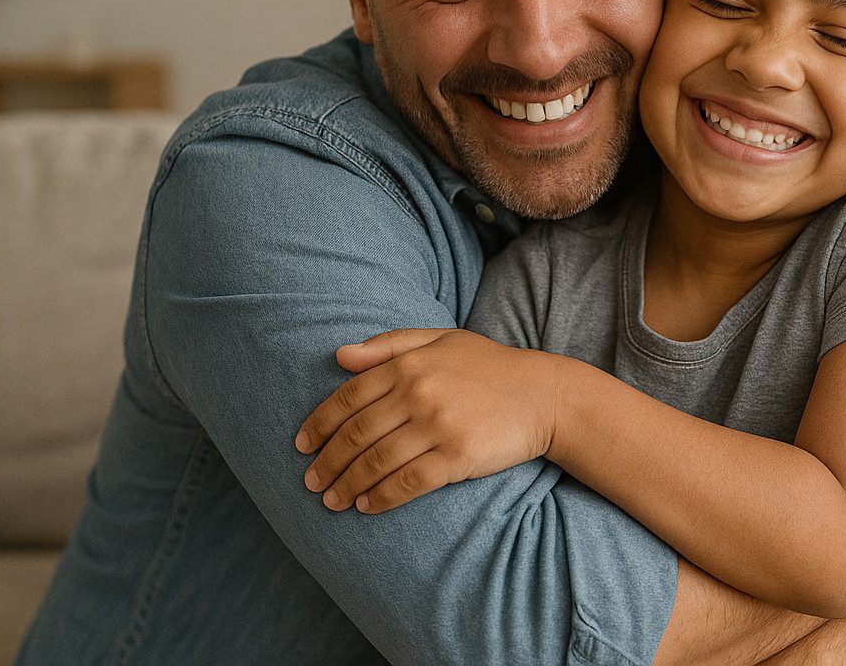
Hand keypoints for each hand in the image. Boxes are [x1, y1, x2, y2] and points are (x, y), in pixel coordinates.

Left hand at [292, 328, 563, 513]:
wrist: (544, 395)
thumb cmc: (490, 366)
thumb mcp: (441, 340)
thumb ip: (389, 345)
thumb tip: (339, 355)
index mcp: (409, 364)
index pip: (349, 395)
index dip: (320, 423)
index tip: (301, 444)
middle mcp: (419, 393)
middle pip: (357, 433)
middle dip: (327, 461)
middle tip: (311, 481)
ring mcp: (438, 426)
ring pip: (377, 461)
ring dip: (348, 485)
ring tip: (331, 501)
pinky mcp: (457, 457)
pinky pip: (408, 482)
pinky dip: (382, 497)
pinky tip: (367, 506)